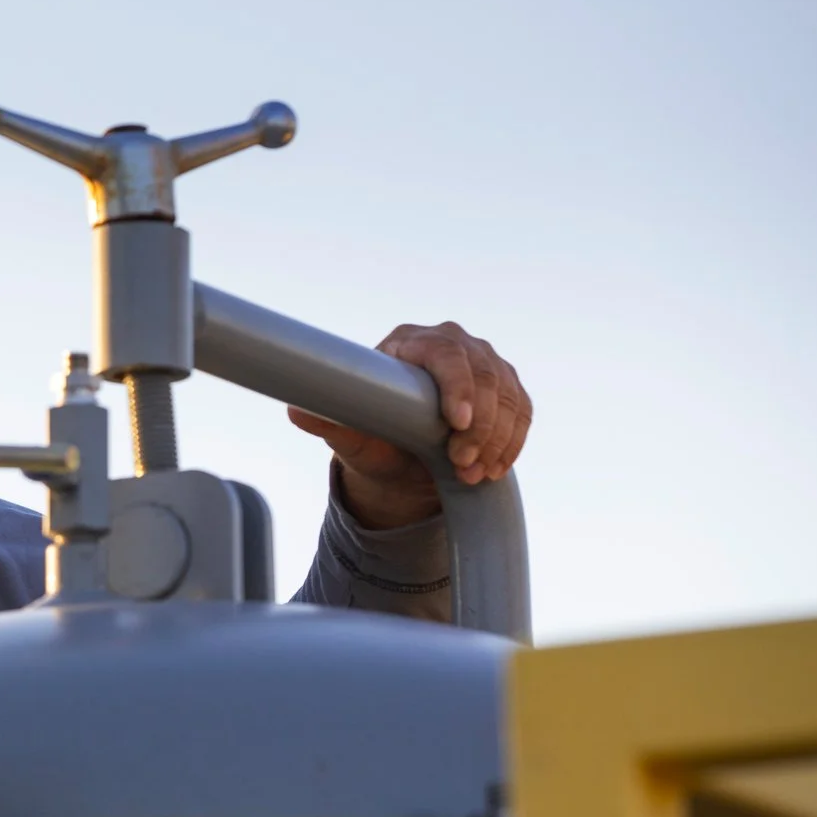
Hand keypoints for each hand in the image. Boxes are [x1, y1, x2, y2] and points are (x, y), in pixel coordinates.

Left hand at [287, 321, 531, 529]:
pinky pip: (521, 410)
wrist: (402, 457)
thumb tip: (294, 412)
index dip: (456, 386)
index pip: (444, 353)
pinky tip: (495, 468)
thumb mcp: (350, 436)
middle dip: (479, 425)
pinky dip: (512, 441)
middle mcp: (450, 342)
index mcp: (407, 343)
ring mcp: (483, 361)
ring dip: (496, 439)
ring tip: (473, 474)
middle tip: (462, 464)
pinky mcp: (505, 385)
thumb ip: (328, 423)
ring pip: (507, 394)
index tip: (455, 424)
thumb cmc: (372, 439)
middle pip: (483, 373)